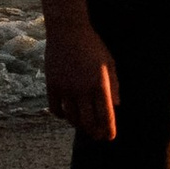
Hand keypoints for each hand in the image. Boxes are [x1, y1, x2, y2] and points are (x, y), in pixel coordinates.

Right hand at [41, 2, 119, 140]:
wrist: (68, 30)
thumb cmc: (92, 45)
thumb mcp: (109, 62)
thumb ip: (114, 84)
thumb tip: (116, 105)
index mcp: (100, 83)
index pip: (106, 114)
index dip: (108, 129)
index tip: (110, 137)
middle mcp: (82, 89)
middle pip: (88, 121)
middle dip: (94, 132)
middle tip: (97, 135)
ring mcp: (65, 88)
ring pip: (71, 117)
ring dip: (79, 125)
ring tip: (84, 125)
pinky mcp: (52, 85)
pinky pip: (55, 109)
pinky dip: (62, 116)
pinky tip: (67, 115)